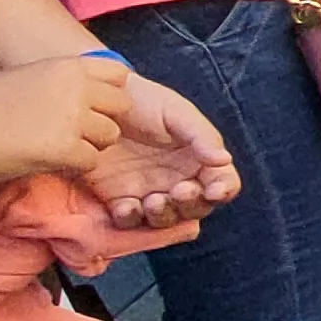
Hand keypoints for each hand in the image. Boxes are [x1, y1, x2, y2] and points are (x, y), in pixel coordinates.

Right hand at [0, 56, 132, 185]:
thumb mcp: (24, 77)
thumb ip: (57, 82)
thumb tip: (79, 93)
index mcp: (66, 66)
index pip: (119, 75)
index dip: (108, 93)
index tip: (92, 106)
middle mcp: (76, 87)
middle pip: (121, 107)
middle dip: (104, 121)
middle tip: (76, 132)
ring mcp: (73, 118)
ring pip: (110, 136)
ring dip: (91, 145)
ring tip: (60, 148)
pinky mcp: (64, 148)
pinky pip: (91, 161)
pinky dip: (74, 165)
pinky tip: (50, 161)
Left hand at [78, 68, 237, 228]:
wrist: (96, 100)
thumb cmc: (143, 101)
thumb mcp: (175, 111)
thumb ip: (201, 136)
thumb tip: (224, 160)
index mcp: (198, 159)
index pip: (222, 182)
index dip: (224, 189)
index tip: (215, 190)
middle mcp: (178, 180)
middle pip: (197, 206)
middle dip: (192, 204)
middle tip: (180, 191)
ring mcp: (149, 192)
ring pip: (166, 219)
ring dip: (164, 215)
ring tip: (153, 200)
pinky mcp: (119, 200)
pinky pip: (130, 221)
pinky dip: (131, 219)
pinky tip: (126, 206)